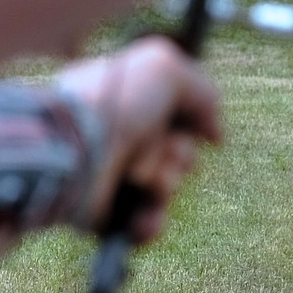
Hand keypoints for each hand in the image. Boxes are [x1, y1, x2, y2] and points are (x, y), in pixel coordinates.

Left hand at [56, 35, 221, 244]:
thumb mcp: (164, 68)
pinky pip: (146, 224)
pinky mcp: (105, 213)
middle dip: (180, 154)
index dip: (191, 123)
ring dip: (164, 183)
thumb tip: (216, 136)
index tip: (195, 125)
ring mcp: (113, 176)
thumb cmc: (115, 102)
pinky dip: (150, 221)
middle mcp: (121, 136)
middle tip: (164, 148)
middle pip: (178, 153)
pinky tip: (143, 212)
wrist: (77, 148)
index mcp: (129, 101)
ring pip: (166, 188)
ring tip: (142, 177)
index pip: (176, 117)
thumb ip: (201, 90)